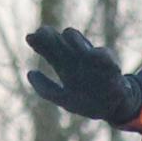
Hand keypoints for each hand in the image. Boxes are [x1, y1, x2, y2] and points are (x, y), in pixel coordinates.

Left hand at [23, 27, 138, 126]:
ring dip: (72, 39)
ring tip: (66, 38)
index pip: (48, 49)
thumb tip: (29, 73)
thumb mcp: (63, 99)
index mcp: (63, 65)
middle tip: (43, 32)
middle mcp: (75, 58)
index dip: (38, 42)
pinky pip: (103, 55)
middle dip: (51, 37)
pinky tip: (92, 54)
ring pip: (80, 42)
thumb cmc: (86, 102)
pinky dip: (98, 54)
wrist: (112, 108)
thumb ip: (46, 89)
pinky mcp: (109, 63)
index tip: (29, 37)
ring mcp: (92, 58)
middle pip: (60, 41)